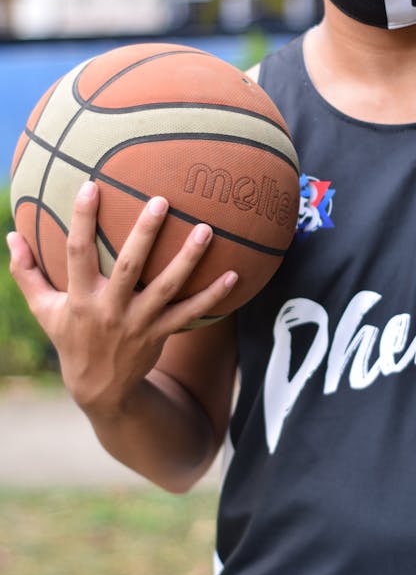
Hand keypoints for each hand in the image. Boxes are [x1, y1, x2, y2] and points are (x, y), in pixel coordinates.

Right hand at [7, 180, 237, 417]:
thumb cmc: (71, 338)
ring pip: (167, 287)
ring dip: (188, 259)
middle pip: (130, 266)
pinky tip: (234, 275)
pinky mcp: (160, 334)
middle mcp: (110, 308)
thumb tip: (11, 235)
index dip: (82, 220)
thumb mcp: (43, 309)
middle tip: (161, 200)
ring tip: (207, 230)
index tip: (90, 186)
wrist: (99, 388)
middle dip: (145, 233)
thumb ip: (27, 273)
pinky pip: (191, 313)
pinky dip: (213, 296)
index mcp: (79, 297)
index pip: (78, 252)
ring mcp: (138, 322)